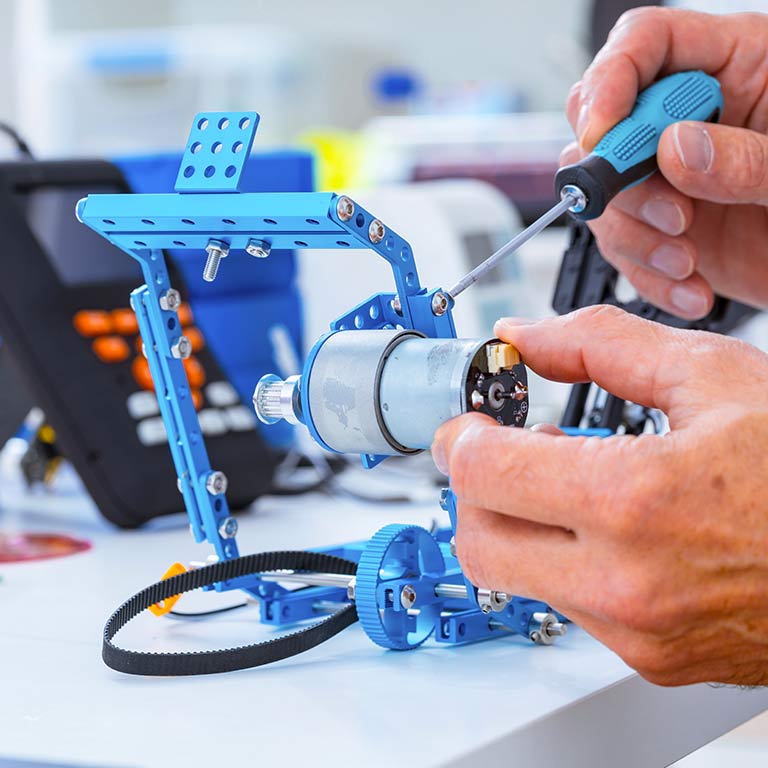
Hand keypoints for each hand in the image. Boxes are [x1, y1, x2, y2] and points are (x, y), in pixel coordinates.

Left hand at [431, 306, 767, 685]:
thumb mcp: (710, 376)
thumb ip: (599, 344)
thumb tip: (525, 336)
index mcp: (634, 500)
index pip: (482, 474)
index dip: (462, 437)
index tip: (471, 421)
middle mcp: (625, 583)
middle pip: (477, 540)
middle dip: (473, 488)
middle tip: (500, 451)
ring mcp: (637, 633)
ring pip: (516, 578)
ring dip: (516, 524)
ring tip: (566, 482)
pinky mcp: (652, 659)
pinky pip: (568, 606)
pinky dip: (561, 560)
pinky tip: (605, 526)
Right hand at [564, 7, 767, 318]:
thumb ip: (748, 157)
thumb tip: (676, 150)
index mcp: (736, 65)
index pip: (646, 44)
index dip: (610, 82)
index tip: (602, 137)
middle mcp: (690, 120)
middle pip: (606, 124)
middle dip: (616, 175)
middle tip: (666, 212)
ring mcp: (671, 180)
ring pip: (604, 196)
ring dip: (635, 236)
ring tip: (686, 259)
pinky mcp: (664, 232)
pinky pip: (624, 251)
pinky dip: (649, 277)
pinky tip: (692, 289)